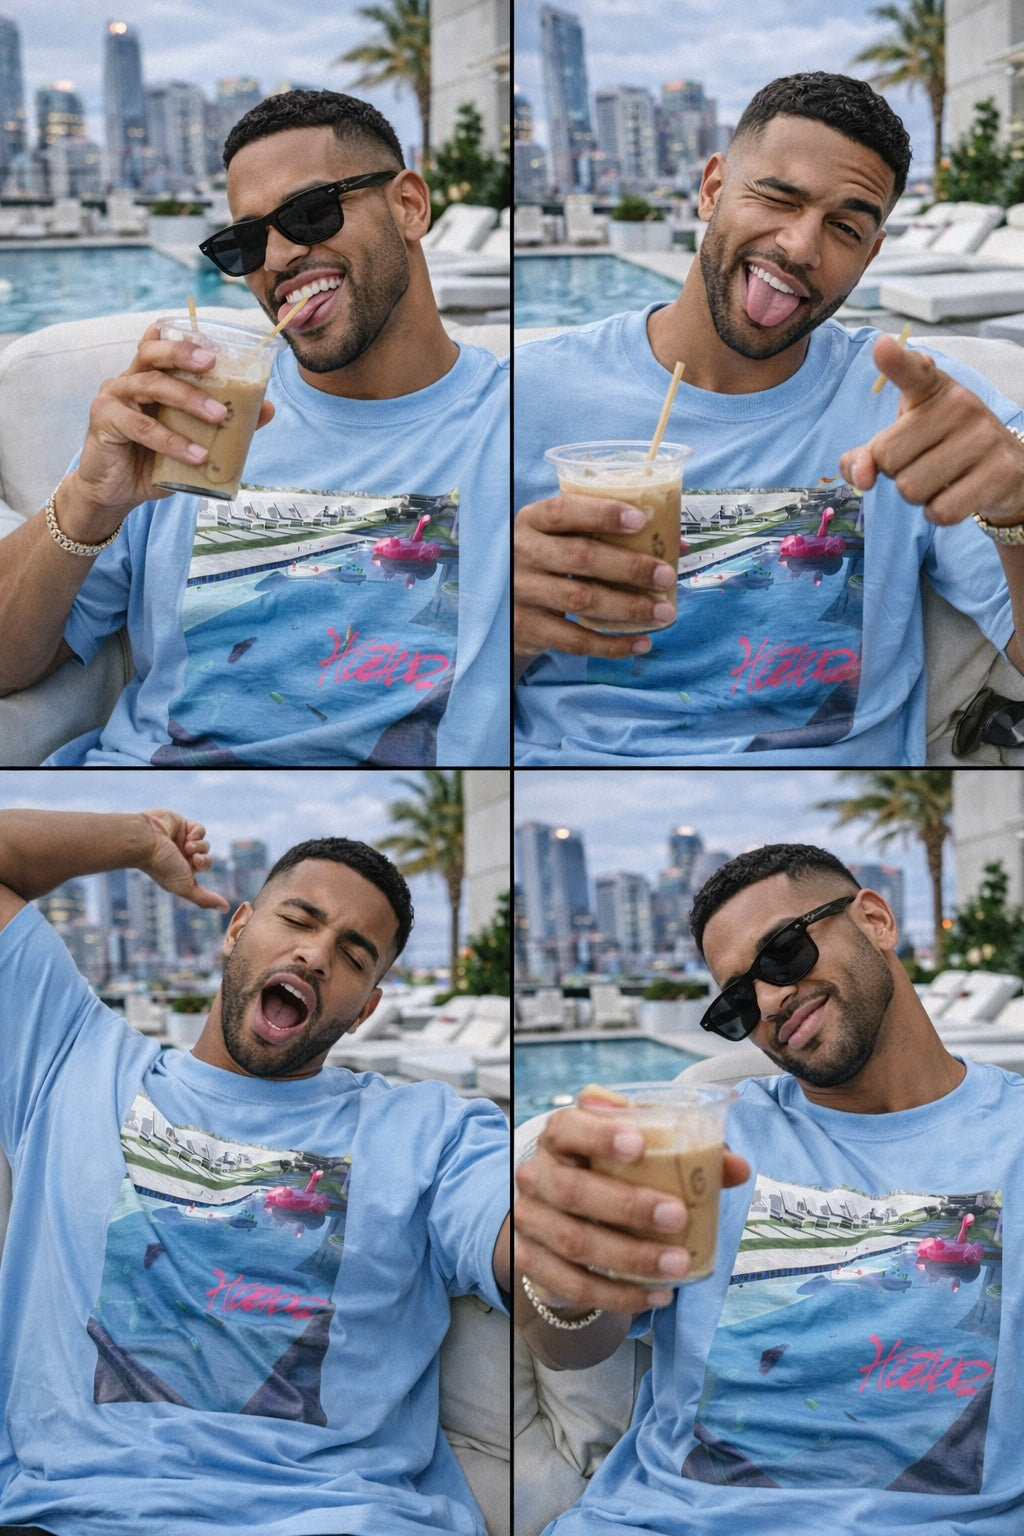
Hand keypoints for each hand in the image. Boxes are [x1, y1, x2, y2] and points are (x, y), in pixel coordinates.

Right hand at [67, 326, 275, 534]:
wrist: (119, 492)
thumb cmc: (155, 461)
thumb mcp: (193, 440)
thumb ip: (224, 422)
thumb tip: (267, 408)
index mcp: (149, 377)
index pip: (163, 346)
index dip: (184, 341)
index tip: (213, 346)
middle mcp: (129, 379)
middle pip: (152, 354)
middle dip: (183, 354)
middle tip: (212, 364)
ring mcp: (114, 397)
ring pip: (151, 385)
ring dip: (188, 398)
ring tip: (218, 416)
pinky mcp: (104, 421)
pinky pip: (143, 427)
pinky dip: (172, 442)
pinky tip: (197, 454)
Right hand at [137, 809, 230, 911]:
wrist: (146, 840)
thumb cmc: (162, 865)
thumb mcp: (184, 886)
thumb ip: (204, 898)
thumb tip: (226, 909)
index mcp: (180, 871)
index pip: (202, 870)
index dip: (203, 866)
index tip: (197, 865)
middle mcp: (181, 857)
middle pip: (207, 858)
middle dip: (203, 858)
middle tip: (194, 858)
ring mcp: (182, 841)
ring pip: (205, 844)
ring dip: (199, 846)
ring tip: (186, 846)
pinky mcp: (183, 826)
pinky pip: (201, 830)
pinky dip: (197, 833)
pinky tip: (186, 836)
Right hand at [514, 493, 677, 667]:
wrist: (499, 606)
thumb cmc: (544, 563)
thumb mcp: (558, 539)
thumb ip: (604, 535)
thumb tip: (677, 543)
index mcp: (531, 520)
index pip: (565, 511)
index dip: (603, 514)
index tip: (640, 520)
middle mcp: (521, 553)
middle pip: (581, 557)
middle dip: (630, 567)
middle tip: (666, 576)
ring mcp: (521, 592)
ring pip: (581, 599)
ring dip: (629, 607)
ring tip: (664, 612)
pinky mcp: (527, 629)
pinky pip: (575, 639)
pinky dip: (612, 644)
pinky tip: (641, 642)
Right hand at [515, 1105, 750, 1314]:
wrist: (558, 1216)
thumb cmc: (607, 1174)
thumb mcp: (635, 1154)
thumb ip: (682, 1152)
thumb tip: (735, 1166)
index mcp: (560, 1137)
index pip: (569, 1127)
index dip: (600, 1135)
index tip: (640, 1145)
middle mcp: (537, 1175)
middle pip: (573, 1190)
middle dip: (627, 1205)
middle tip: (677, 1215)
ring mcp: (530, 1221)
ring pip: (574, 1242)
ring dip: (630, 1257)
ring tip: (677, 1264)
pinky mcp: (531, 1262)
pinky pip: (574, 1285)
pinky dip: (619, 1294)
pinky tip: (656, 1294)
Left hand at [839, 334, 1023, 525]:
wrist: (1008, 470)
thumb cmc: (943, 448)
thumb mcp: (903, 441)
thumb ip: (868, 455)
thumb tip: (861, 476)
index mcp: (933, 389)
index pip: (913, 372)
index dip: (895, 361)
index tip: (881, 347)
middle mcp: (960, 405)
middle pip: (888, 459)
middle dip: (895, 474)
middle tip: (924, 462)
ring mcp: (983, 437)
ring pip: (911, 489)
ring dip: (917, 497)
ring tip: (942, 479)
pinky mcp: (999, 472)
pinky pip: (941, 510)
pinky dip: (938, 513)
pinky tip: (955, 496)